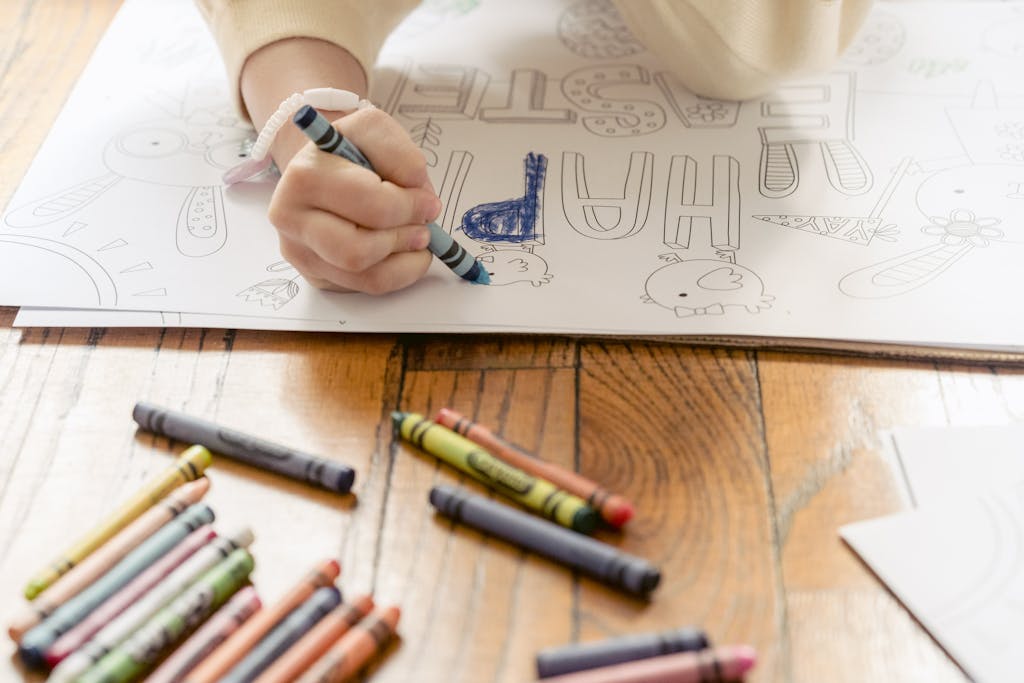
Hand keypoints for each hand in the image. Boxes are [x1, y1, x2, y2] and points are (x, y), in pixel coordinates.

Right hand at [239, 37, 440, 293]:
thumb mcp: (375, 130)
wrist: (322, 165)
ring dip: (404, 260)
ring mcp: (298, 252)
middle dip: (403, 239)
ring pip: (363, 275)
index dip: (409, 207)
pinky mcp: (314, 275)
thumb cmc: (351, 150)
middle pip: (358, 251)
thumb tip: (416, 191)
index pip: (368, 204)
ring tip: (417, 239)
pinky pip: (365, 287)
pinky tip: (403, 253)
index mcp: (304, 176)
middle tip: (424, 227)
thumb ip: (399, 154)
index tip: (429, 202)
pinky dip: (397, 273)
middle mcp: (290, 218)